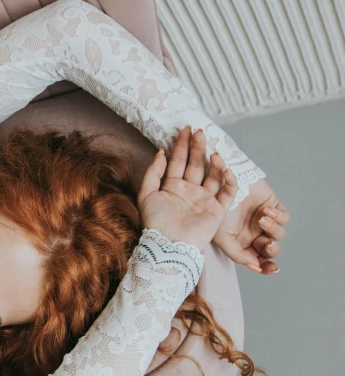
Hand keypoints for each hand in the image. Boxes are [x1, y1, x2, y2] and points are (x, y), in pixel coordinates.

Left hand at [138, 126, 236, 251]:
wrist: (169, 245)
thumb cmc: (155, 223)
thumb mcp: (146, 194)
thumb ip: (153, 172)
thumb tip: (160, 152)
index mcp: (172, 187)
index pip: (178, 161)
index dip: (181, 146)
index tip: (185, 130)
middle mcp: (189, 191)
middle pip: (195, 165)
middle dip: (197, 148)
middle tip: (200, 131)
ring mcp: (204, 200)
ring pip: (213, 176)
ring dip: (214, 163)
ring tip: (213, 151)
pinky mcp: (216, 210)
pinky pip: (227, 193)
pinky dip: (229, 181)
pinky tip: (226, 169)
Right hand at [212, 178, 289, 274]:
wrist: (220, 183)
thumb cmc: (216, 209)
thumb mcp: (220, 236)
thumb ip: (237, 254)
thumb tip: (256, 265)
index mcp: (241, 243)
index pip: (258, 260)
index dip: (267, 267)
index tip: (272, 268)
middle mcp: (253, 234)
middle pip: (271, 250)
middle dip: (271, 250)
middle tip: (267, 243)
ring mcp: (263, 220)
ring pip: (279, 234)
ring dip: (273, 230)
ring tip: (262, 220)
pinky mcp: (272, 206)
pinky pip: (283, 218)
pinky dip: (277, 218)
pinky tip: (266, 212)